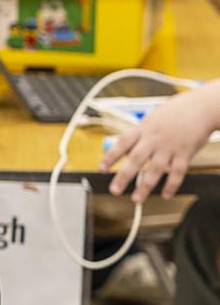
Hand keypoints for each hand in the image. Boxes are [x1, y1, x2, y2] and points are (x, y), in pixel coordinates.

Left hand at [104, 86, 219, 200]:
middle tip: (114, 190)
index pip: (122, 143)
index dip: (110, 156)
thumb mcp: (151, 118)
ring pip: (155, 169)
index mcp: (143, 128)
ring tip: (137, 198)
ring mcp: (170, 147)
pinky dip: (171, 185)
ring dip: (145, 186)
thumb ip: (140, 134)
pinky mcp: (186, 153)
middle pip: (136, 160)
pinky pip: (177, 172)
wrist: (201, 107)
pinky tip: (165, 194)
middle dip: (123, 176)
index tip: (102, 168)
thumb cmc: (175, 112)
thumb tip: (126, 150)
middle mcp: (154, 139)